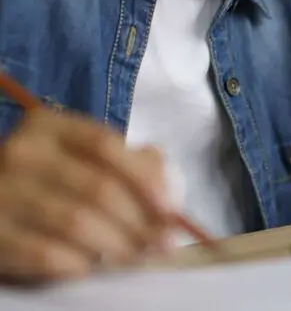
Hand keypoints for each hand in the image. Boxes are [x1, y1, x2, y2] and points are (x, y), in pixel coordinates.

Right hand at [0, 109, 172, 281]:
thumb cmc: (47, 176)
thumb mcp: (79, 156)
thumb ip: (127, 161)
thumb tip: (168, 187)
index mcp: (49, 126)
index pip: (106, 146)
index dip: (145, 178)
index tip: (171, 208)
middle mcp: (22, 153)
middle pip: (97, 188)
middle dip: (139, 221)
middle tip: (162, 242)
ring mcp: (1, 193)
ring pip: (75, 224)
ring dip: (116, 245)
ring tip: (136, 256)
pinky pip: (45, 254)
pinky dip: (78, 263)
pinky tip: (92, 265)